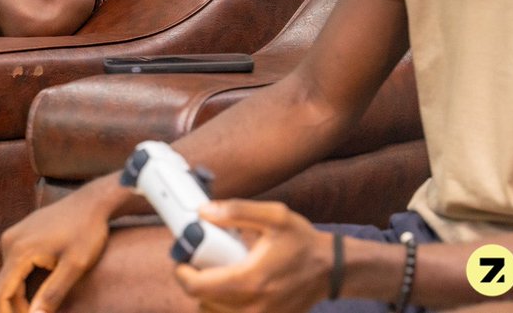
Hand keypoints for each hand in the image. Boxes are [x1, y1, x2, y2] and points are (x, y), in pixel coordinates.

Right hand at [0, 193, 113, 312]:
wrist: (92, 201)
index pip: (0, 293)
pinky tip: (38, 295)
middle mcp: (9, 241)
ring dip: (19, 298)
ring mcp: (14, 236)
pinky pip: (14, 266)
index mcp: (19, 250)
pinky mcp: (20, 234)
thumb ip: (53, 294)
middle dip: (16, 310)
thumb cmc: (88, 232)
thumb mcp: (75, 266)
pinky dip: (22, 284)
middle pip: (3, 287)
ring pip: (8, 278)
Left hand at [173, 200, 328, 312]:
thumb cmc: (302, 242)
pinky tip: (232, 286)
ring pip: (213, 312)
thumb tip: (205, 212)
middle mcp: (252, 306)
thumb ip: (237, 210)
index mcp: (250, 280)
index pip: (197, 287)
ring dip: (208, 294)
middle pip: (202, 301)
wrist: (330, 269)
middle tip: (200, 261)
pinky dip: (223, 305)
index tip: (181, 260)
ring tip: (218, 273)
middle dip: (195, 280)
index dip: (181, 273)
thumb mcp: (274, 216)